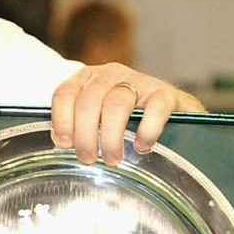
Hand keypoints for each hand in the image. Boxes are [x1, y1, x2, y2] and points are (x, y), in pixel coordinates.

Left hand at [50, 62, 204, 164]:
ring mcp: (139, 80)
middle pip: (88, 102)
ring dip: (110, 136)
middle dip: (85, 135)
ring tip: (112, 159)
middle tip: (88, 159)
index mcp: (87, 79)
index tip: (65, 144)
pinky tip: (142, 146)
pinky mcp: (165, 92)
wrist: (171, 110)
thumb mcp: (97, 117)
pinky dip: (147, 129)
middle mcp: (110, 75)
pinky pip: (155, 108)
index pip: (65, 94)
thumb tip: (64, 146)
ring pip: (116, 105)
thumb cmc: (125, 119)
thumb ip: (80, 126)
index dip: (62, 120)